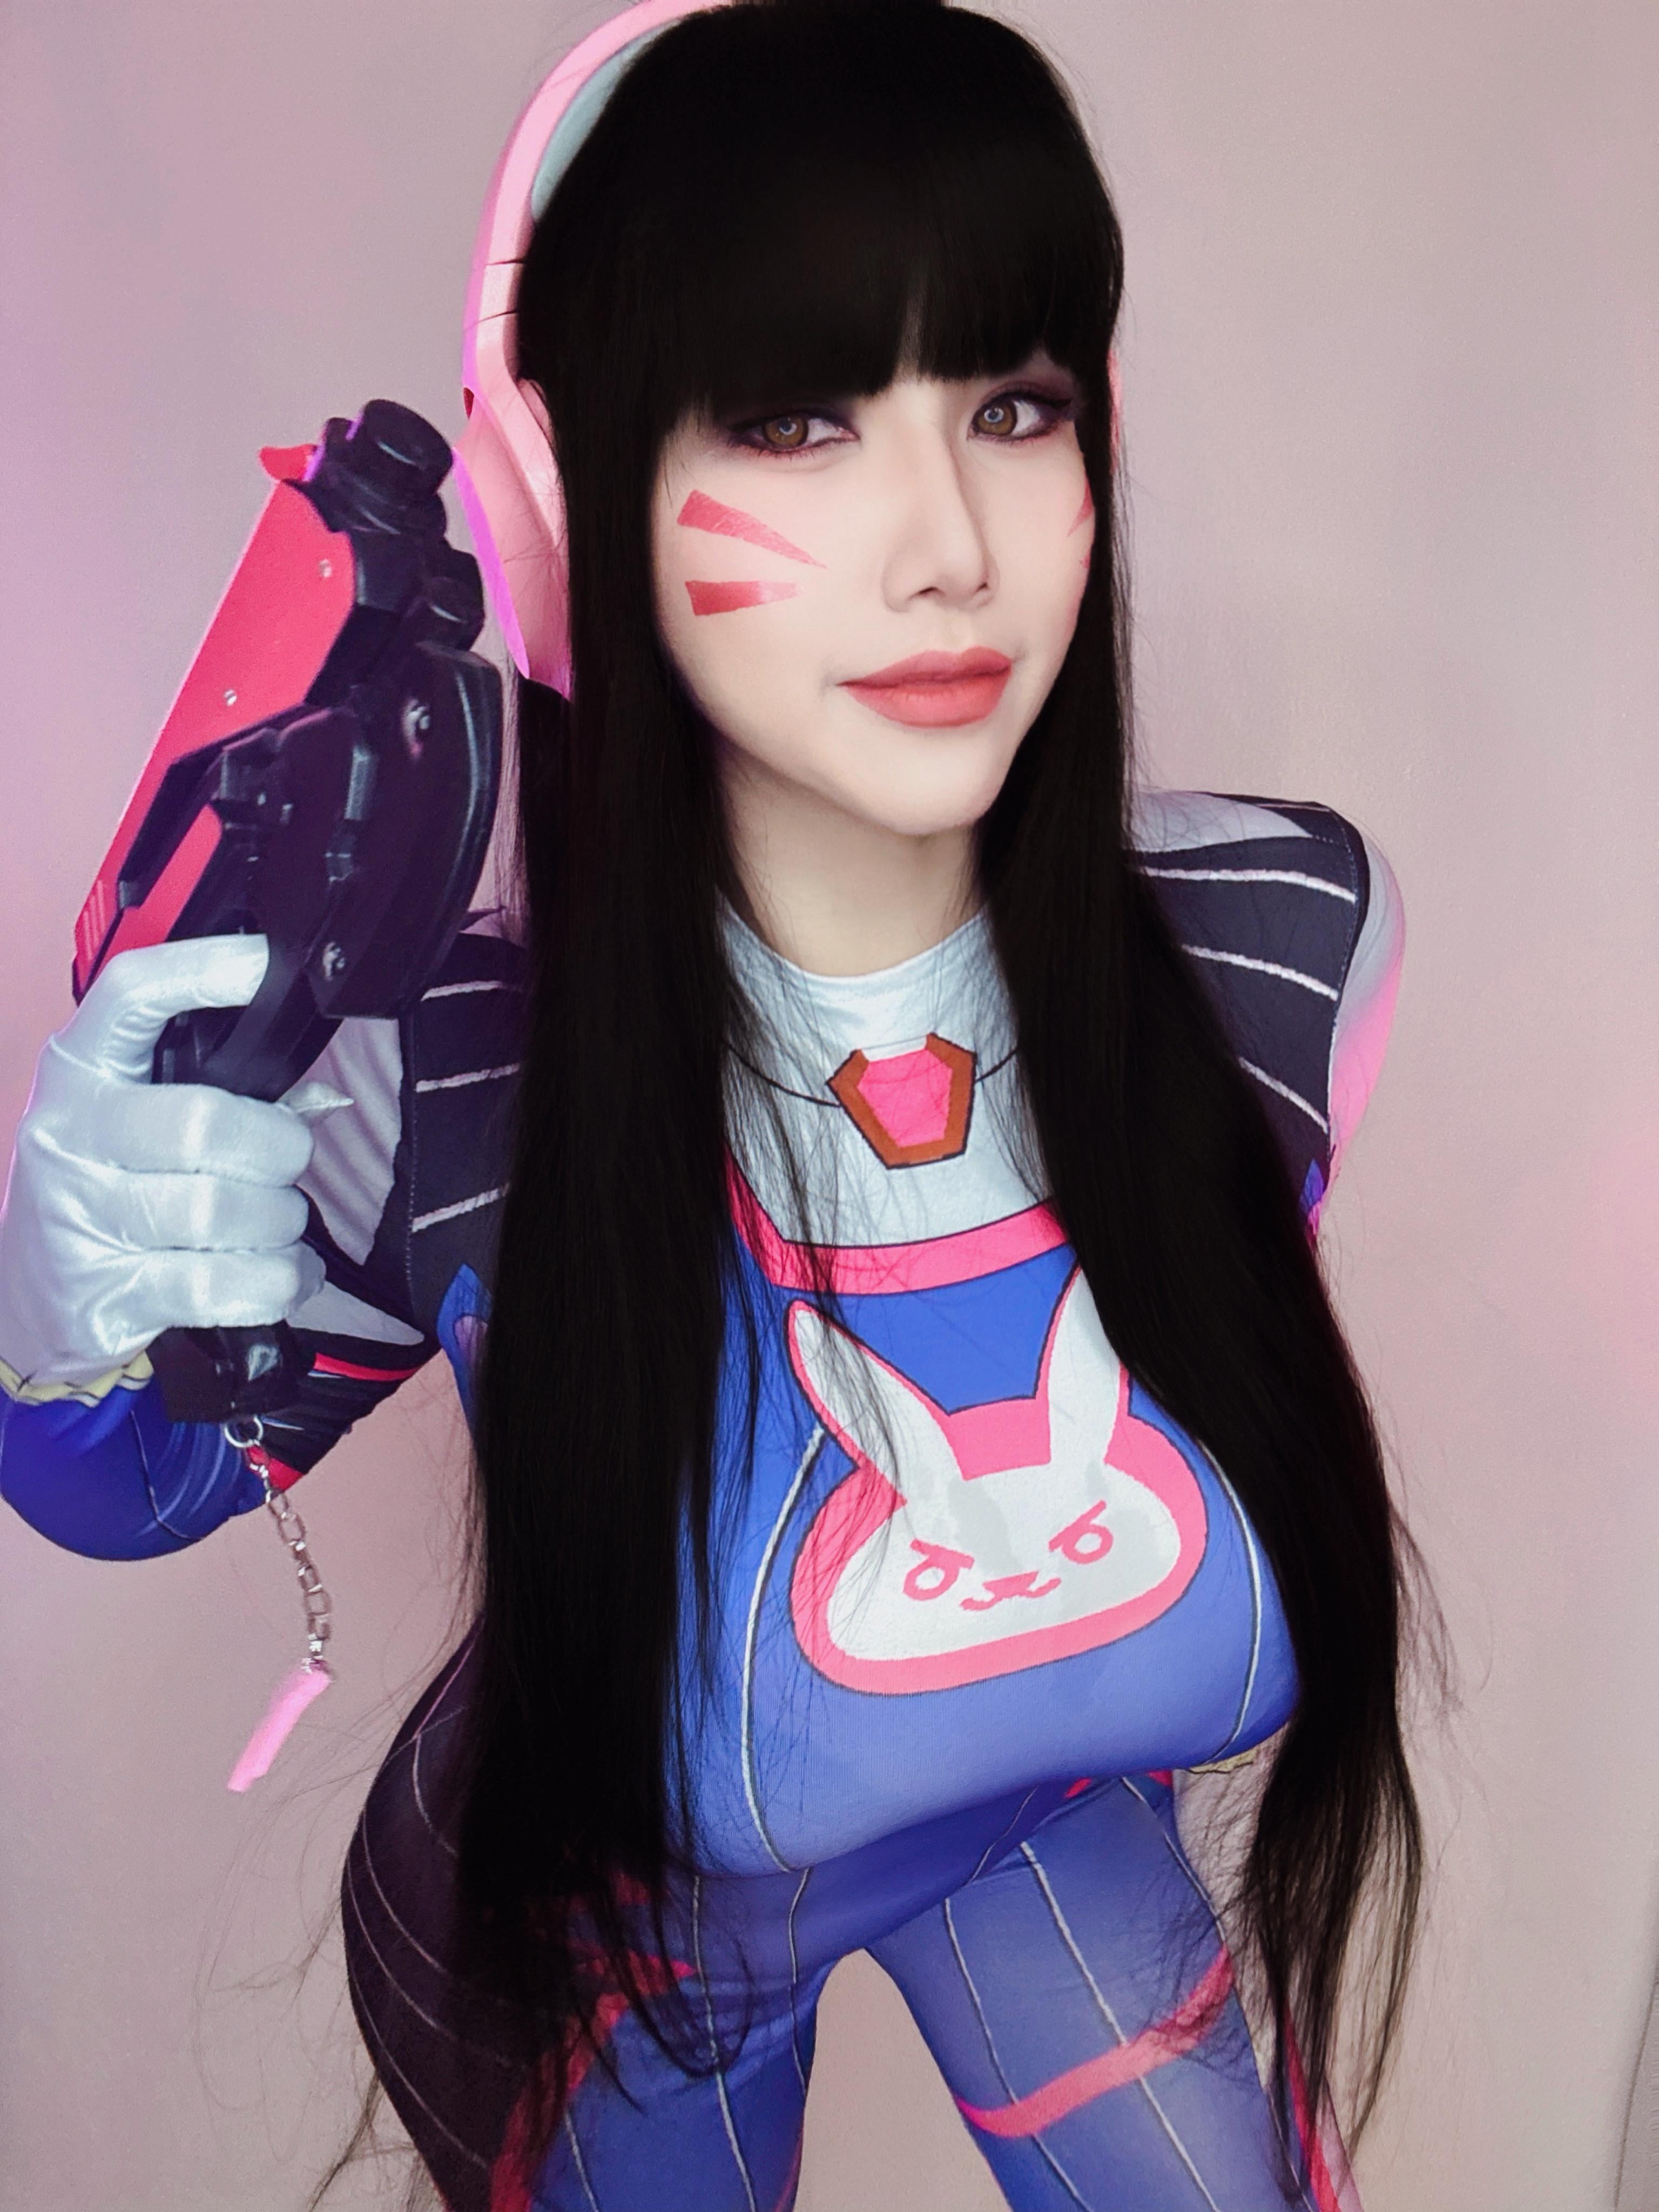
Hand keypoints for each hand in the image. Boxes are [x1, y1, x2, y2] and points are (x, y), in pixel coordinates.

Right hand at [0, 937, 337, 1390]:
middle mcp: (72, 1139)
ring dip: (280, 1222)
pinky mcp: (111, 1297)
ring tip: (274, 1223)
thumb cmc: (101, 1192)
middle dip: (277, 1147)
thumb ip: (207, 1090)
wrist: (27, 1302)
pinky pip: (229, 1285)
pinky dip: (279, 1279)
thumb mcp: (125, 1121)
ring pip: (225, 1210)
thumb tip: (319, 1101)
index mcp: (78, 1075)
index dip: (201, 970)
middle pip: (205, 1123)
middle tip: (283, 1160)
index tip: (261, 961)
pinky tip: (278, 1271)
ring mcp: (85, 1220)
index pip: (131, 996)